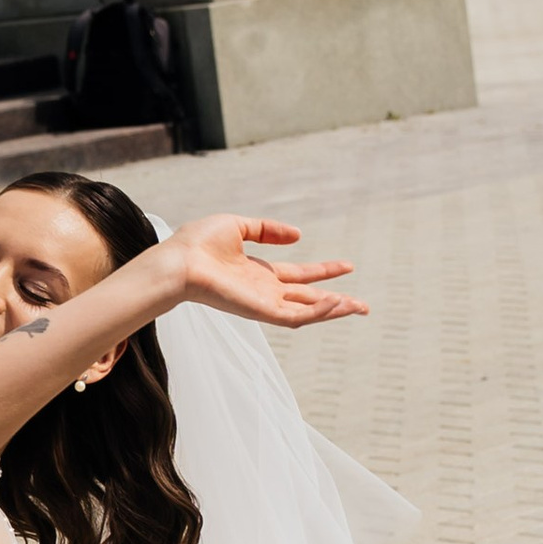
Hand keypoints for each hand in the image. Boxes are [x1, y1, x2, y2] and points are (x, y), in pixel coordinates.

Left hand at [166, 214, 367, 331]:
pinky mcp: (260, 312)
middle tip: (364, 305)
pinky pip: (295, 317)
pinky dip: (318, 313)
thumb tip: (298, 235)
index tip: (348, 266)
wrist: (178, 261)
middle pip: (308, 299)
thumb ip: (267, 230)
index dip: (323, 271)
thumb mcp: (238, 226)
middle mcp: (264, 291)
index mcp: (258, 273)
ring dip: (334, 310)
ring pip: (307, 313)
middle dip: (337, 302)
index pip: (298, 275)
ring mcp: (263, 303)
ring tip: (359, 307)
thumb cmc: (197, 243)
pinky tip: (337, 304)